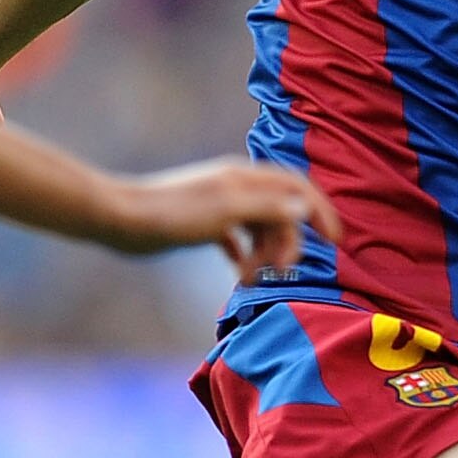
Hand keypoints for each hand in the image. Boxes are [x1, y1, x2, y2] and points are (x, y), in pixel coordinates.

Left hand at [90, 158, 338, 277]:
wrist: (121, 219)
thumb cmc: (173, 214)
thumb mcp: (227, 212)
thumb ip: (268, 208)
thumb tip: (305, 207)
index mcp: (245, 178)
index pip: (297, 187)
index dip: (320, 211)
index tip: (336, 241)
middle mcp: (235, 187)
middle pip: (280, 212)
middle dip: (286, 242)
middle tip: (277, 272)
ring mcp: (219, 204)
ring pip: (259, 227)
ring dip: (264, 252)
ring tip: (251, 278)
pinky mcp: (202, 223)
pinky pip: (236, 238)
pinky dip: (244, 255)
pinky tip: (239, 272)